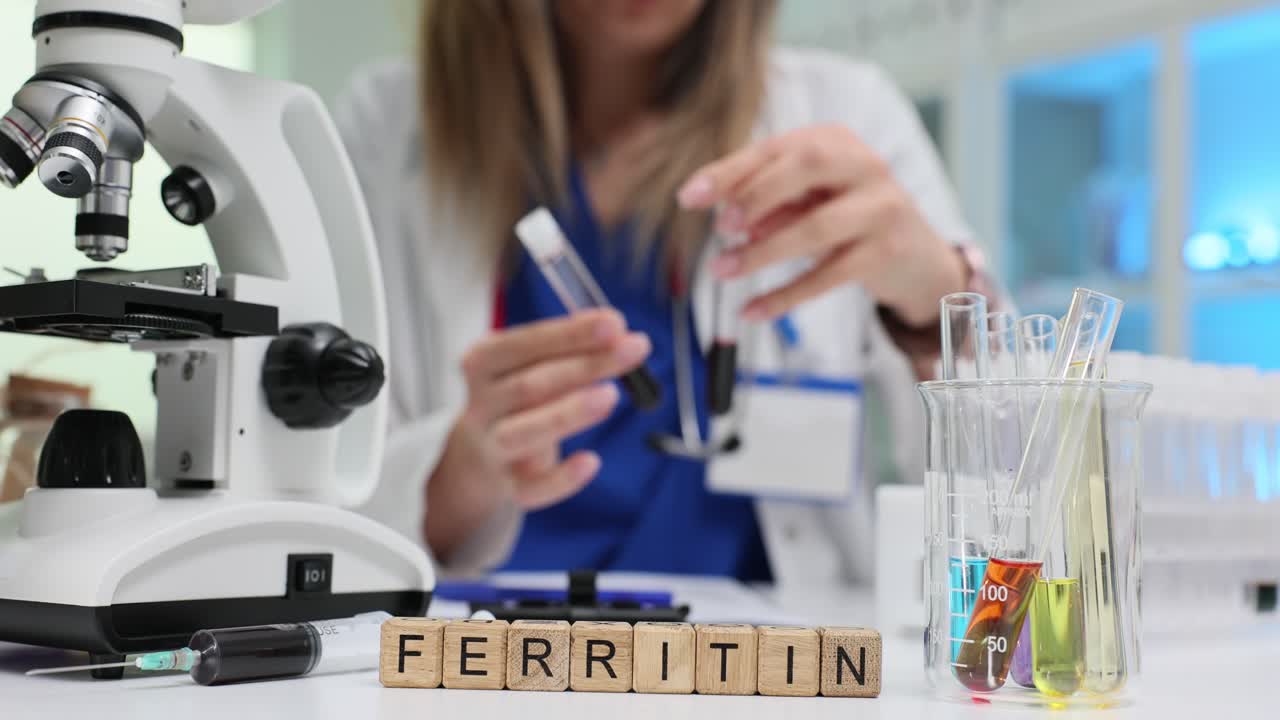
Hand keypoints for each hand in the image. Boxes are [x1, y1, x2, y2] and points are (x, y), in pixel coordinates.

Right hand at [425, 309, 650, 557]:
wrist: (479, 455)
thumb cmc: (516, 397)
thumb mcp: (531, 363)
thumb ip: (568, 345)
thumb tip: (615, 329)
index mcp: (482, 363)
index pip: (522, 343)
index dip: (568, 334)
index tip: (614, 323)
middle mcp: (480, 404)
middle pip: (531, 385)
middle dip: (585, 366)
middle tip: (633, 349)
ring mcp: (491, 447)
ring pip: (524, 433)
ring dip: (568, 414)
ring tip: (611, 396)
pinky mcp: (508, 486)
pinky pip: (531, 489)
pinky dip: (561, 479)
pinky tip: (591, 462)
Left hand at [677, 124, 966, 326]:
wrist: (919, 260)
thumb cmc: (850, 221)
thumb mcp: (808, 202)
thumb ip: (769, 202)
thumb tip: (723, 214)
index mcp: (836, 141)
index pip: (776, 147)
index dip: (729, 171)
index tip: (689, 196)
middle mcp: (865, 165)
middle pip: (805, 166)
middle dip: (756, 195)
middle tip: (721, 227)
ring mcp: (881, 208)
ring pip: (816, 227)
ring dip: (762, 252)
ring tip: (723, 270)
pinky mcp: (887, 252)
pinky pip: (828, 276)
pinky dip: (785, 296)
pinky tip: (752, 310)